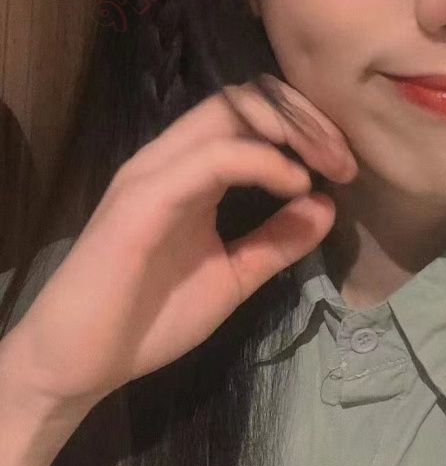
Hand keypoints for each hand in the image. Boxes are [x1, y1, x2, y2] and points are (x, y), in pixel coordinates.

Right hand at [3, 75, 357, 410]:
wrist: (80, 364)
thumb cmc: (149, 320)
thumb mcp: (234, 275)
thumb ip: (277, 240)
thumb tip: (327, 203)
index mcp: (190, 171)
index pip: (250, 114)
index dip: (303, 125)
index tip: (345, 160)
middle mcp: (170, 158)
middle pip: (244, 100)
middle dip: (303, 118)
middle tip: (345, 156)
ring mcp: (153, 174)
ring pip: (228, 114)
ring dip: (289, 131)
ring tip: (330, 164)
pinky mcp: (142, 200)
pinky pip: (211, 159)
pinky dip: (261, 162)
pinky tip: (295, 184)